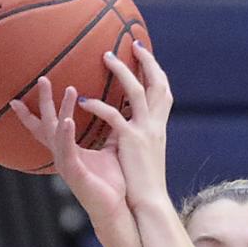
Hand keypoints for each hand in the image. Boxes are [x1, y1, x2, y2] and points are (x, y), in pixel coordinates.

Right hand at [9, 77, 127, 224]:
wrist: (117, 210)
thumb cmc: (112, 184)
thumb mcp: (111, 150)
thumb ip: (110, 131)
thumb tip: (117, 111)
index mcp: (68, 151)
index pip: (47, 127)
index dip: (33, 112)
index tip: (18, 95)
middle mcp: (63, 155)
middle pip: (47, 123)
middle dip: (44, 101)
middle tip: (42, 78)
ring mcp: (66, 164)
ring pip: (56, 132)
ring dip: (60, 110)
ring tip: (68, 89)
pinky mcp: (74, 172)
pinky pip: (67, 150)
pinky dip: (66, 134)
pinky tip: (67, 120)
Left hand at [76, 42, 173, 212]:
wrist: (150, 202)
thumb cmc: (143, 182)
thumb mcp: (143, 154)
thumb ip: (136, 136)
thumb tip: (127, 128)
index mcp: (158, 127)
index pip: (163, 92)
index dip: (156, 72)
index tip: (145, 54)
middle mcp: (156, 125)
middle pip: (158, 84)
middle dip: (148, 62)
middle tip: (133, 44)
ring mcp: (146, 132)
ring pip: (138, 92)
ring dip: (123, 72)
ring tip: (106, 58)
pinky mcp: (132, 141)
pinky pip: (115, 116)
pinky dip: (100, 106)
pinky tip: (84, 101)